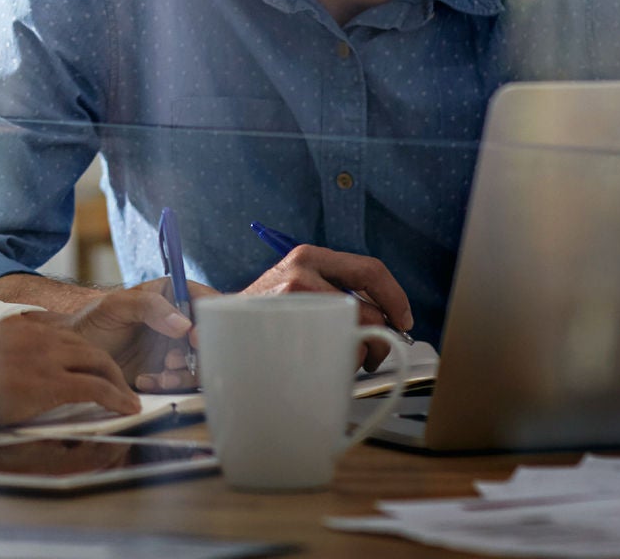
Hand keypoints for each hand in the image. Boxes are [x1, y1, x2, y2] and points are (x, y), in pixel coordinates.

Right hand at [0, 314, 139, 432]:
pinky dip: (117, 398)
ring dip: (117, 382)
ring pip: (99, 362)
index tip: (94, 366)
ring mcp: (46, 357)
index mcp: (22, 327)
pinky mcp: (50, 382)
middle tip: (119, 384)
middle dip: (108, 366)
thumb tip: (20, 378)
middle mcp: (39, 335)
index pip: (66, 334)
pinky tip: (127, 408)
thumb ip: (8, 357)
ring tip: (127, 398)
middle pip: (88, 346)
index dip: (84, 352)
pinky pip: (97, 388)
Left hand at [27, 278, 214, 392]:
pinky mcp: (170, 372)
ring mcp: (177, 348)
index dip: (210, 318)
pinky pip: (183, 382)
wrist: (78, 354)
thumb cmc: (94, 322)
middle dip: (198, 352)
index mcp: (172, 295)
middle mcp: (180, 322)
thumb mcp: (116, 306)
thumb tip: (184, 324)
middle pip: (212, 336)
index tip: (195, 336)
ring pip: (201, 362)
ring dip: (185, 373)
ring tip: (162, 375)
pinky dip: (169, 385)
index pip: (205, 301)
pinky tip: (145, 381)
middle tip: (174, 360)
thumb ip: (149, 307)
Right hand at [242, 244, 412, 369]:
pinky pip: (336, 350)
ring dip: (359, 353)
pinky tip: (324, 363)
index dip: (396, 298)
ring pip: (354, 332)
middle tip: (380, 351)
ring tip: (341, 359)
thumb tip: (387, 320)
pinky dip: (341, 363)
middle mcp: (303, 270)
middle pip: (368, 308)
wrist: (217, 324)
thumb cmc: (265, 312)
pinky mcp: (288, 325)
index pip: (371, 269)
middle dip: (383, 336)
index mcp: (310, 256)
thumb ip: (334, 291)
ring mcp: (295, 297)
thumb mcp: (297, 286)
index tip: (403, 320)